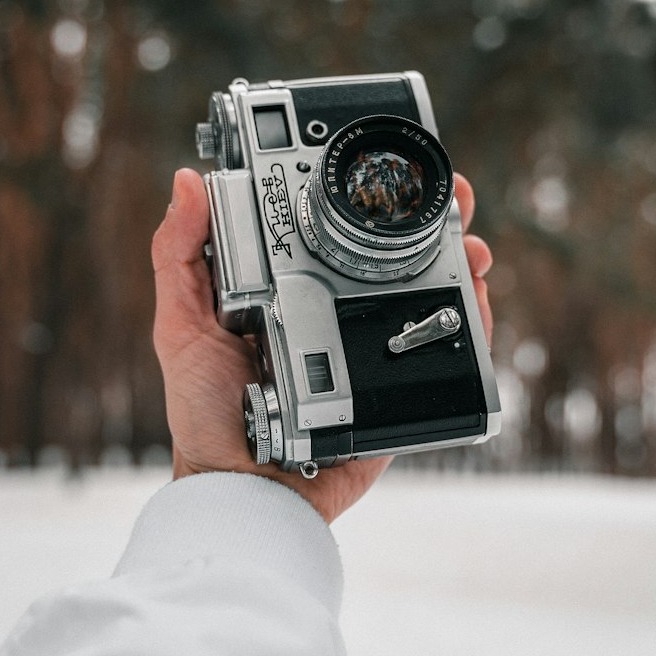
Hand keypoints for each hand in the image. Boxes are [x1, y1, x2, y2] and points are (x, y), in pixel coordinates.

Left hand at [151, 168, 492, 524]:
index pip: (331, 226)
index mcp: (285, 287)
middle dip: (431, 219)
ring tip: (472, 246)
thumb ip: (178, 255)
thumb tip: (189, 182)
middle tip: (455, 195)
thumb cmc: (206, 415)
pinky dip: (469, 323)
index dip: (364, 194)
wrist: (246, 489)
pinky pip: (442, 350)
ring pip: (427, 294)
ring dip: (460, 262)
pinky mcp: (395, 387)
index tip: (386, 165)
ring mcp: (368, 348)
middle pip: (393, 252)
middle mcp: (332, 311)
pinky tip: (477, 299)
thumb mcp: (180, 326)